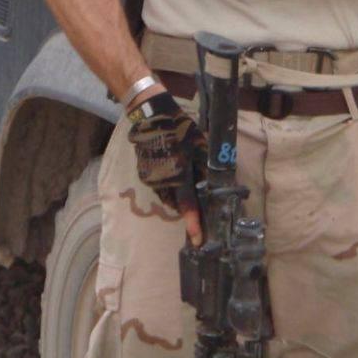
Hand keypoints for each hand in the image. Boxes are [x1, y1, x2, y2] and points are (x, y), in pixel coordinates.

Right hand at [127, 92, 206, 245]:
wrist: (151, 116)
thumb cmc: (179, 129)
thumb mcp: (199, 146)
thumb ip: (205, 167)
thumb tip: (214, 183)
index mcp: (180, 174)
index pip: (188, 205)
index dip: (194, 224)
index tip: (198, 241)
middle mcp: (163, 180)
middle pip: (177, 203)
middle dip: (187, 205)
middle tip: (195, 193)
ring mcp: (151, 178)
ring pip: (167, 196)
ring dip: (176, 194)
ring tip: (182, 177)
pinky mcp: (144, 173)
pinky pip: (158, 186)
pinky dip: (166, 184)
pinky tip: (171, 169)